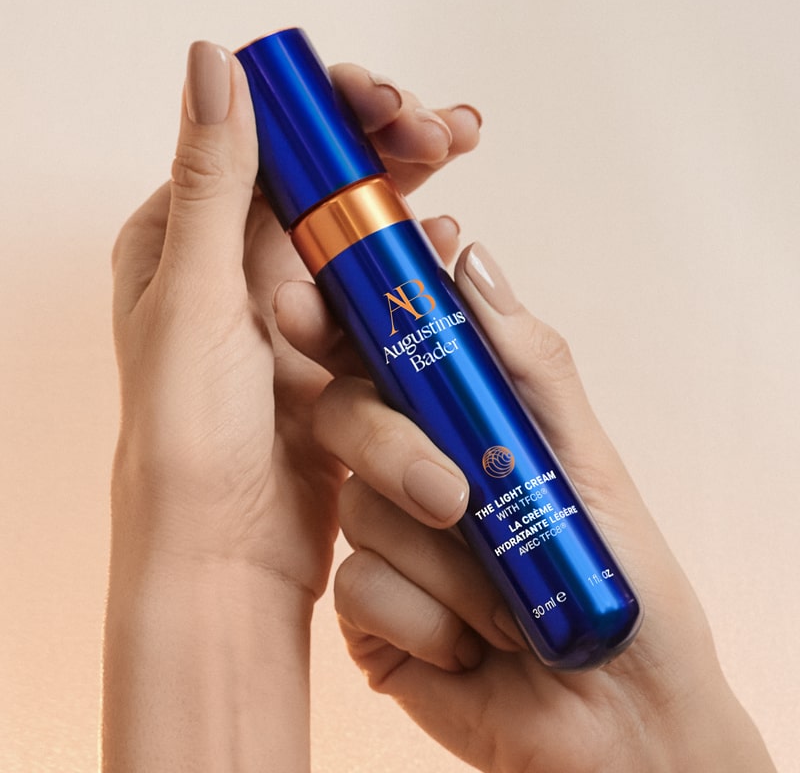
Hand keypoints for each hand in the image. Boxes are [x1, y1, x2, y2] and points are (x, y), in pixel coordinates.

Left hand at [103, 39, 479, 770]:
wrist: (225, 555)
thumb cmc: (191, 442)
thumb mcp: (195, 300)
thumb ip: (210, 185)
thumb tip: (214, 62)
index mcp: (182, 241)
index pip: (261, 146)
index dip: (329, 113)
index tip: (391, 104)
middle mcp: (231, 271)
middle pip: (317, 181)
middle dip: (385, 145)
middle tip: (451, 129)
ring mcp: (286, 315)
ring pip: (354, 231)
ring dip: (406, 196)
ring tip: (458, 163)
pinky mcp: (329, 356)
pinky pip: (377, 292)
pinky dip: (410, 265)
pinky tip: (444, 242)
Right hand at [277, 243, 775, 771]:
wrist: (614, 720)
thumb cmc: (616, 579)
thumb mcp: (585, 459)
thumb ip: (526, 360)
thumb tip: (470, 260)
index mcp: (456, 427)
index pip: (382, 353)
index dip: (339, 318)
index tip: (308, 300)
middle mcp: (411, 473)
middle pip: (345, 416)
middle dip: (392, 451)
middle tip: (453, 501)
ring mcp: (386, 541)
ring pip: (358, 508)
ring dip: (439, 562)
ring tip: (500, 604)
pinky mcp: (370, 610)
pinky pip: (359, 588)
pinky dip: (422, 619)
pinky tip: (468, 647)